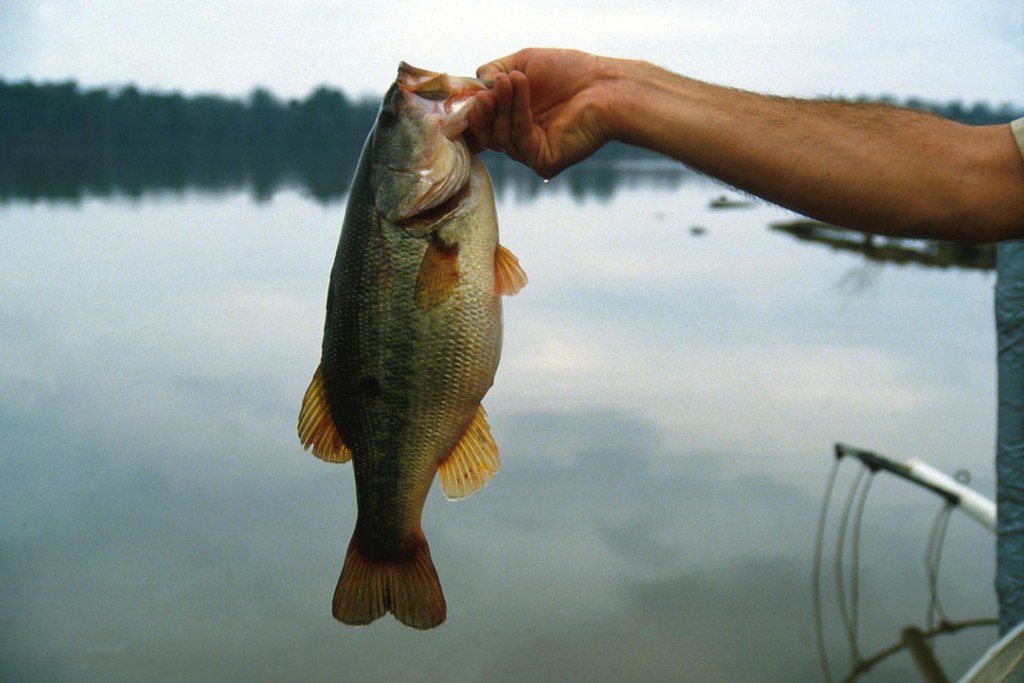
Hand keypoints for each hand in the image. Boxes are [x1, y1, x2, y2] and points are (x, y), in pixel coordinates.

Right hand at [466, 48, 615, 178]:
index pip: (482, 124)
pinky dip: (517, 111)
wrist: (606, 86)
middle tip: (485, 92)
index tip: (466, 94)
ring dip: (502, 104)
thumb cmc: (570, 73)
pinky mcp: (543, 161)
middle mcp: (520, 139)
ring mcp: (531, 152)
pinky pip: (519, 138)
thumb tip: (475, 82)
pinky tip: (519, 86)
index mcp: (514, 119)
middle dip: (482, 111)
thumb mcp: (524, 63)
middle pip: (485, 134)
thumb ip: (495, 71)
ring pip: (499, 136)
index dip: (471, 111)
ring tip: (509, 80)